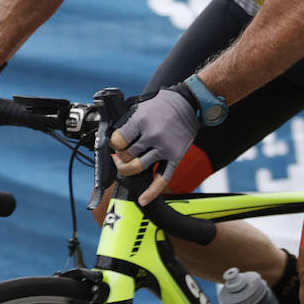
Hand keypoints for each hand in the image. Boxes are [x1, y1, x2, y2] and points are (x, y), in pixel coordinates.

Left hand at [110, 86, 199, 204]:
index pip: (118, 141)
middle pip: (126, 155)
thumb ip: (128, 123)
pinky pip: (161, 179)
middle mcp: (152, 135)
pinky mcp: (174, 157)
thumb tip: (114, 139)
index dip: (114, 144)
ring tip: (126, 164)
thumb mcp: (141, 106)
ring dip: (127, 168)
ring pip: (137, 167)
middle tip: (121, 152)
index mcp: (141, 121)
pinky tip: (142, 200)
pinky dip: (151, 192)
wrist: (188, 103)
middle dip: (120, 156)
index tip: (116, 142)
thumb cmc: (163, 104)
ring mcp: (163, 148)